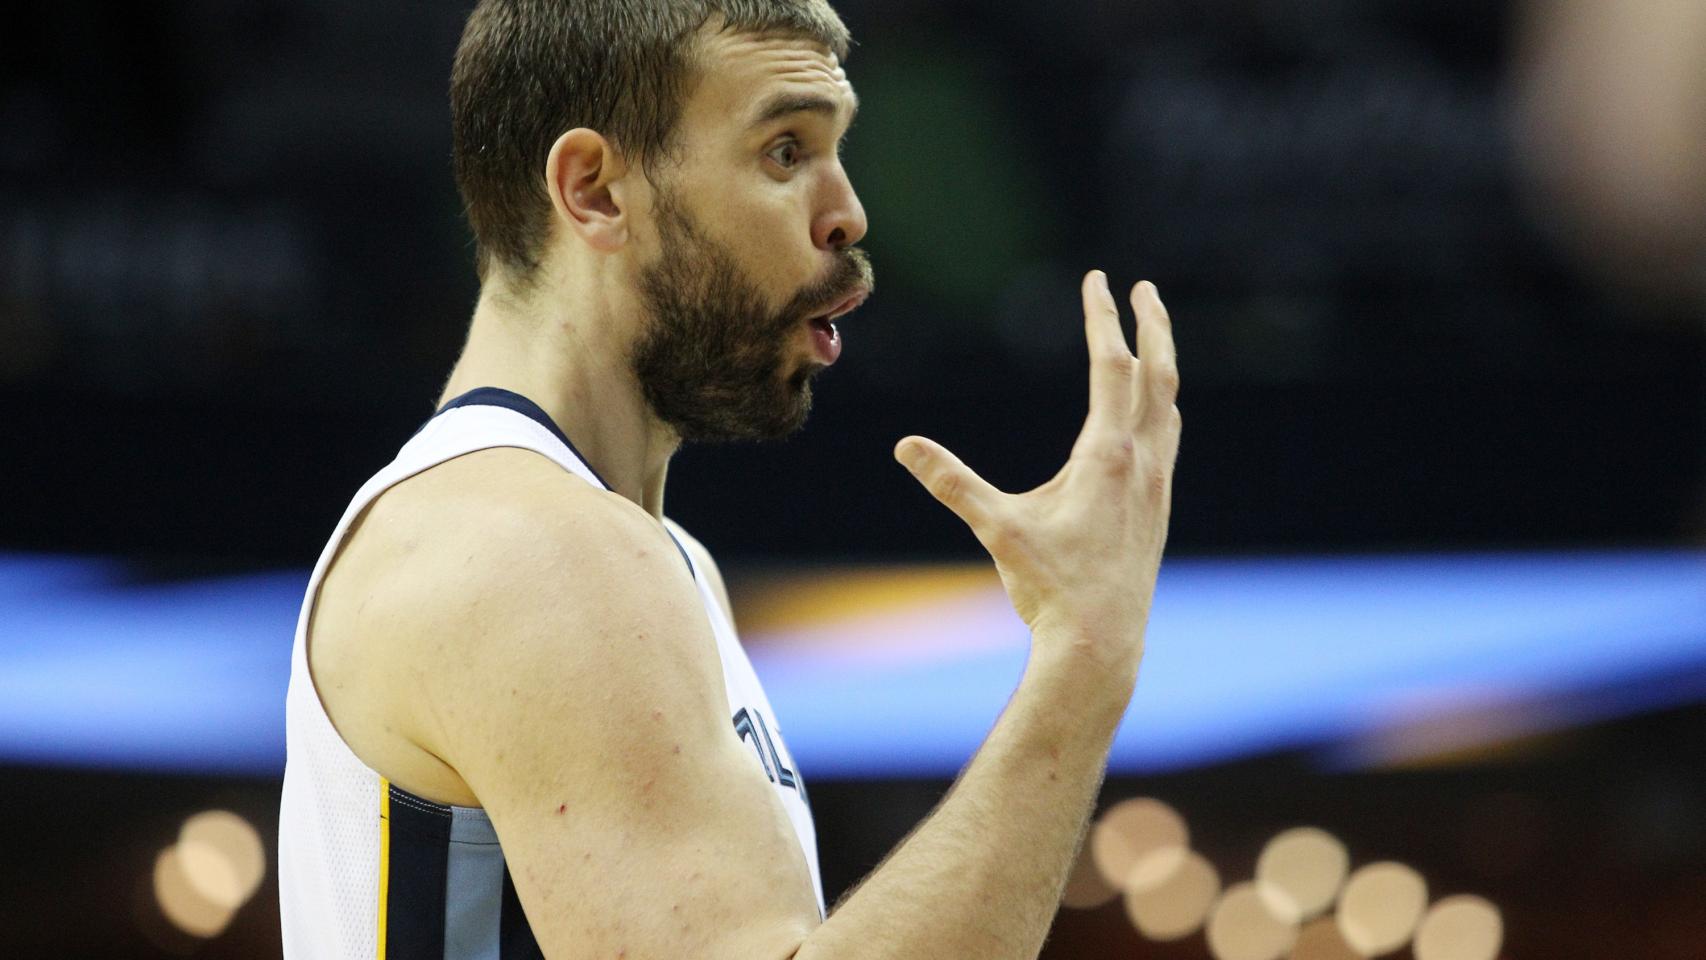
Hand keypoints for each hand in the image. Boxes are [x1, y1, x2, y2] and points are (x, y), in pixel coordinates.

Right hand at [895, 271, 1180, 677]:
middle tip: (1145, 288)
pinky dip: (1160, 411)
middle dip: (1153, 326)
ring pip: (1169, 408)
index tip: (1098, 280)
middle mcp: (1143, 463)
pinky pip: (1167, 441)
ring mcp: (1156, 487)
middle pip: (1159, 375)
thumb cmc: (1050, 588)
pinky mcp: (1156, 511)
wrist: (1101, 645)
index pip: (1112, 366)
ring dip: (1160, 368)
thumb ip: (952, 482)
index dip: (1103, 318)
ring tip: (1149, 345)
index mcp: (1108, 456)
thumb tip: (905, 446)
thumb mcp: (997, 528)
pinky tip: (1148, 422)